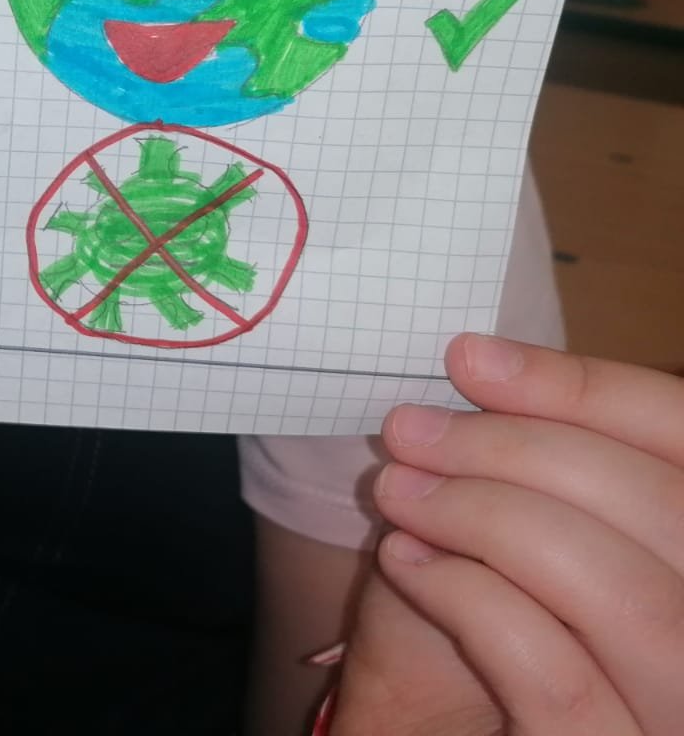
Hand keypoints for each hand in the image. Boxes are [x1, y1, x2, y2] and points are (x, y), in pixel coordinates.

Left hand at [331, 334, 683, 733]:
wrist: (436, 729)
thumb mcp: (529, 523)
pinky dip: (469, 598)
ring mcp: (678, 710)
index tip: (469, 358)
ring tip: (399, 492)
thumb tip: (483, 363)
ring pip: (620, 593)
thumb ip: (546, 462)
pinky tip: (407, 562)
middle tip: (408, 430)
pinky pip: (554, 673)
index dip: (586, 389)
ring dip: (487, 518)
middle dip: (514, 449)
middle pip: (657, 508)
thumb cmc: (491, 620)